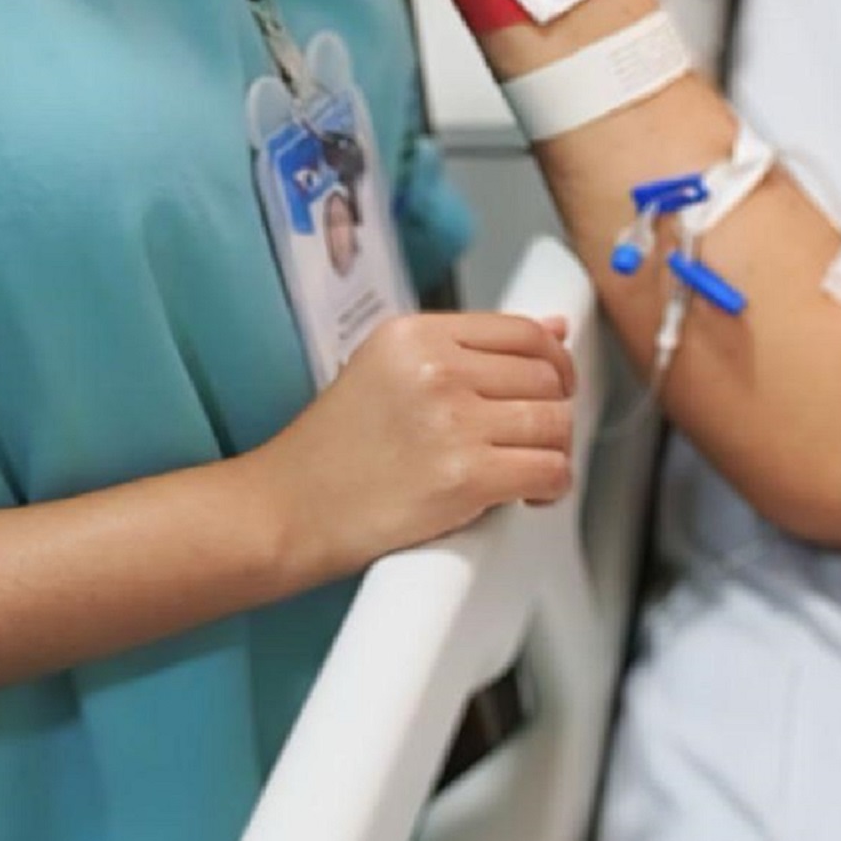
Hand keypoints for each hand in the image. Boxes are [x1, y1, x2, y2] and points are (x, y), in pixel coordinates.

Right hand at [246, 311, 580, 582]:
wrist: (284, 512)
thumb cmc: (330, 453)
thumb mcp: (388, 373)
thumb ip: (470, 350)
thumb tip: (555, 329)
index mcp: (415, 334)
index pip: (523, 332)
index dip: (553, 363)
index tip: (552, 388)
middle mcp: (437, 368)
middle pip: (545, 378)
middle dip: (552, 412)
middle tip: (531, 439)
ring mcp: (452, 421)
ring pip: (554, 423)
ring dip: (553, 452)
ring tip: (525, 469)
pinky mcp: (466, 475)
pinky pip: (550, 471)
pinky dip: (551, 487)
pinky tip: (526, 495)